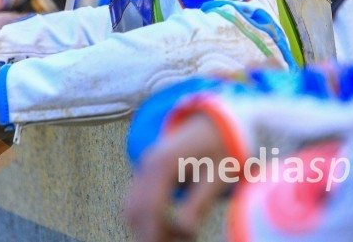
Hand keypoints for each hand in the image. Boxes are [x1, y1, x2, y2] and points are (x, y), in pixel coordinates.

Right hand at [124, 115, 231, 241]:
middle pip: (135, 209)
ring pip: (131, 207)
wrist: (216, 122)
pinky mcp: (148, 171)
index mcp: (164, 163)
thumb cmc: (221, 148)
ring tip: (173, 237)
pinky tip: (167, 226)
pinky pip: (136, 200)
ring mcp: (145, 166)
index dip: (156, 233)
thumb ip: (198, 204)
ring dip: (145, 227)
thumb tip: (186, 231)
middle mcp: (148, 163)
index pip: (150, 206)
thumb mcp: (215, 177)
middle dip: (149, 234)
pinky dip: (145, 217)